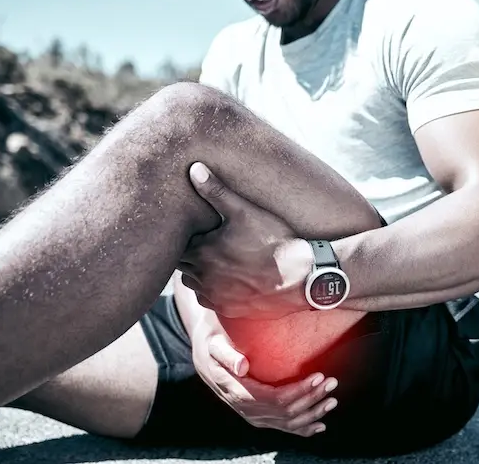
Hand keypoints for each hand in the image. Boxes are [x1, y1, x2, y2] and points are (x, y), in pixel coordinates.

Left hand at [180, 162, 312, 318]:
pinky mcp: (228, 309)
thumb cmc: (275, 241)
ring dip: (197, 273)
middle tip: (204, 242)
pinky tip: (226, 279)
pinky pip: (208, 301)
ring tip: (214, 260)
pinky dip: (212, 290)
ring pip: (191, 284)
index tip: (193, 228)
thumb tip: (193, 169)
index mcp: (201, 252)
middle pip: (181, 265)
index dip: (183, 235)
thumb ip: (216, 191)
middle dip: (189, 254)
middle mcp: (202, 277)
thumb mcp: (245, 211)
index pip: (176, 244)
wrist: (302, 278)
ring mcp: (215, 296)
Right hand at [191, 312, 339, 435]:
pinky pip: (283, 427)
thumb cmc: (213, 344)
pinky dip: (303, 428)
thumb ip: (227, 355)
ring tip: (332, 400)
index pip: (274, 398)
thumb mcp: (214, 344)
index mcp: (237, 392)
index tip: (317, 376)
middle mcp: (245, 408)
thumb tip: (242, 366)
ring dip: (312, 413)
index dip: (298, 390)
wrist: (205, 356)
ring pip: (287, 422)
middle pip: (286, 411)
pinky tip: (319, 425)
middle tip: (331, 382)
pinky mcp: (259, 416)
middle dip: (311, 399)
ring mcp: (253, 415)